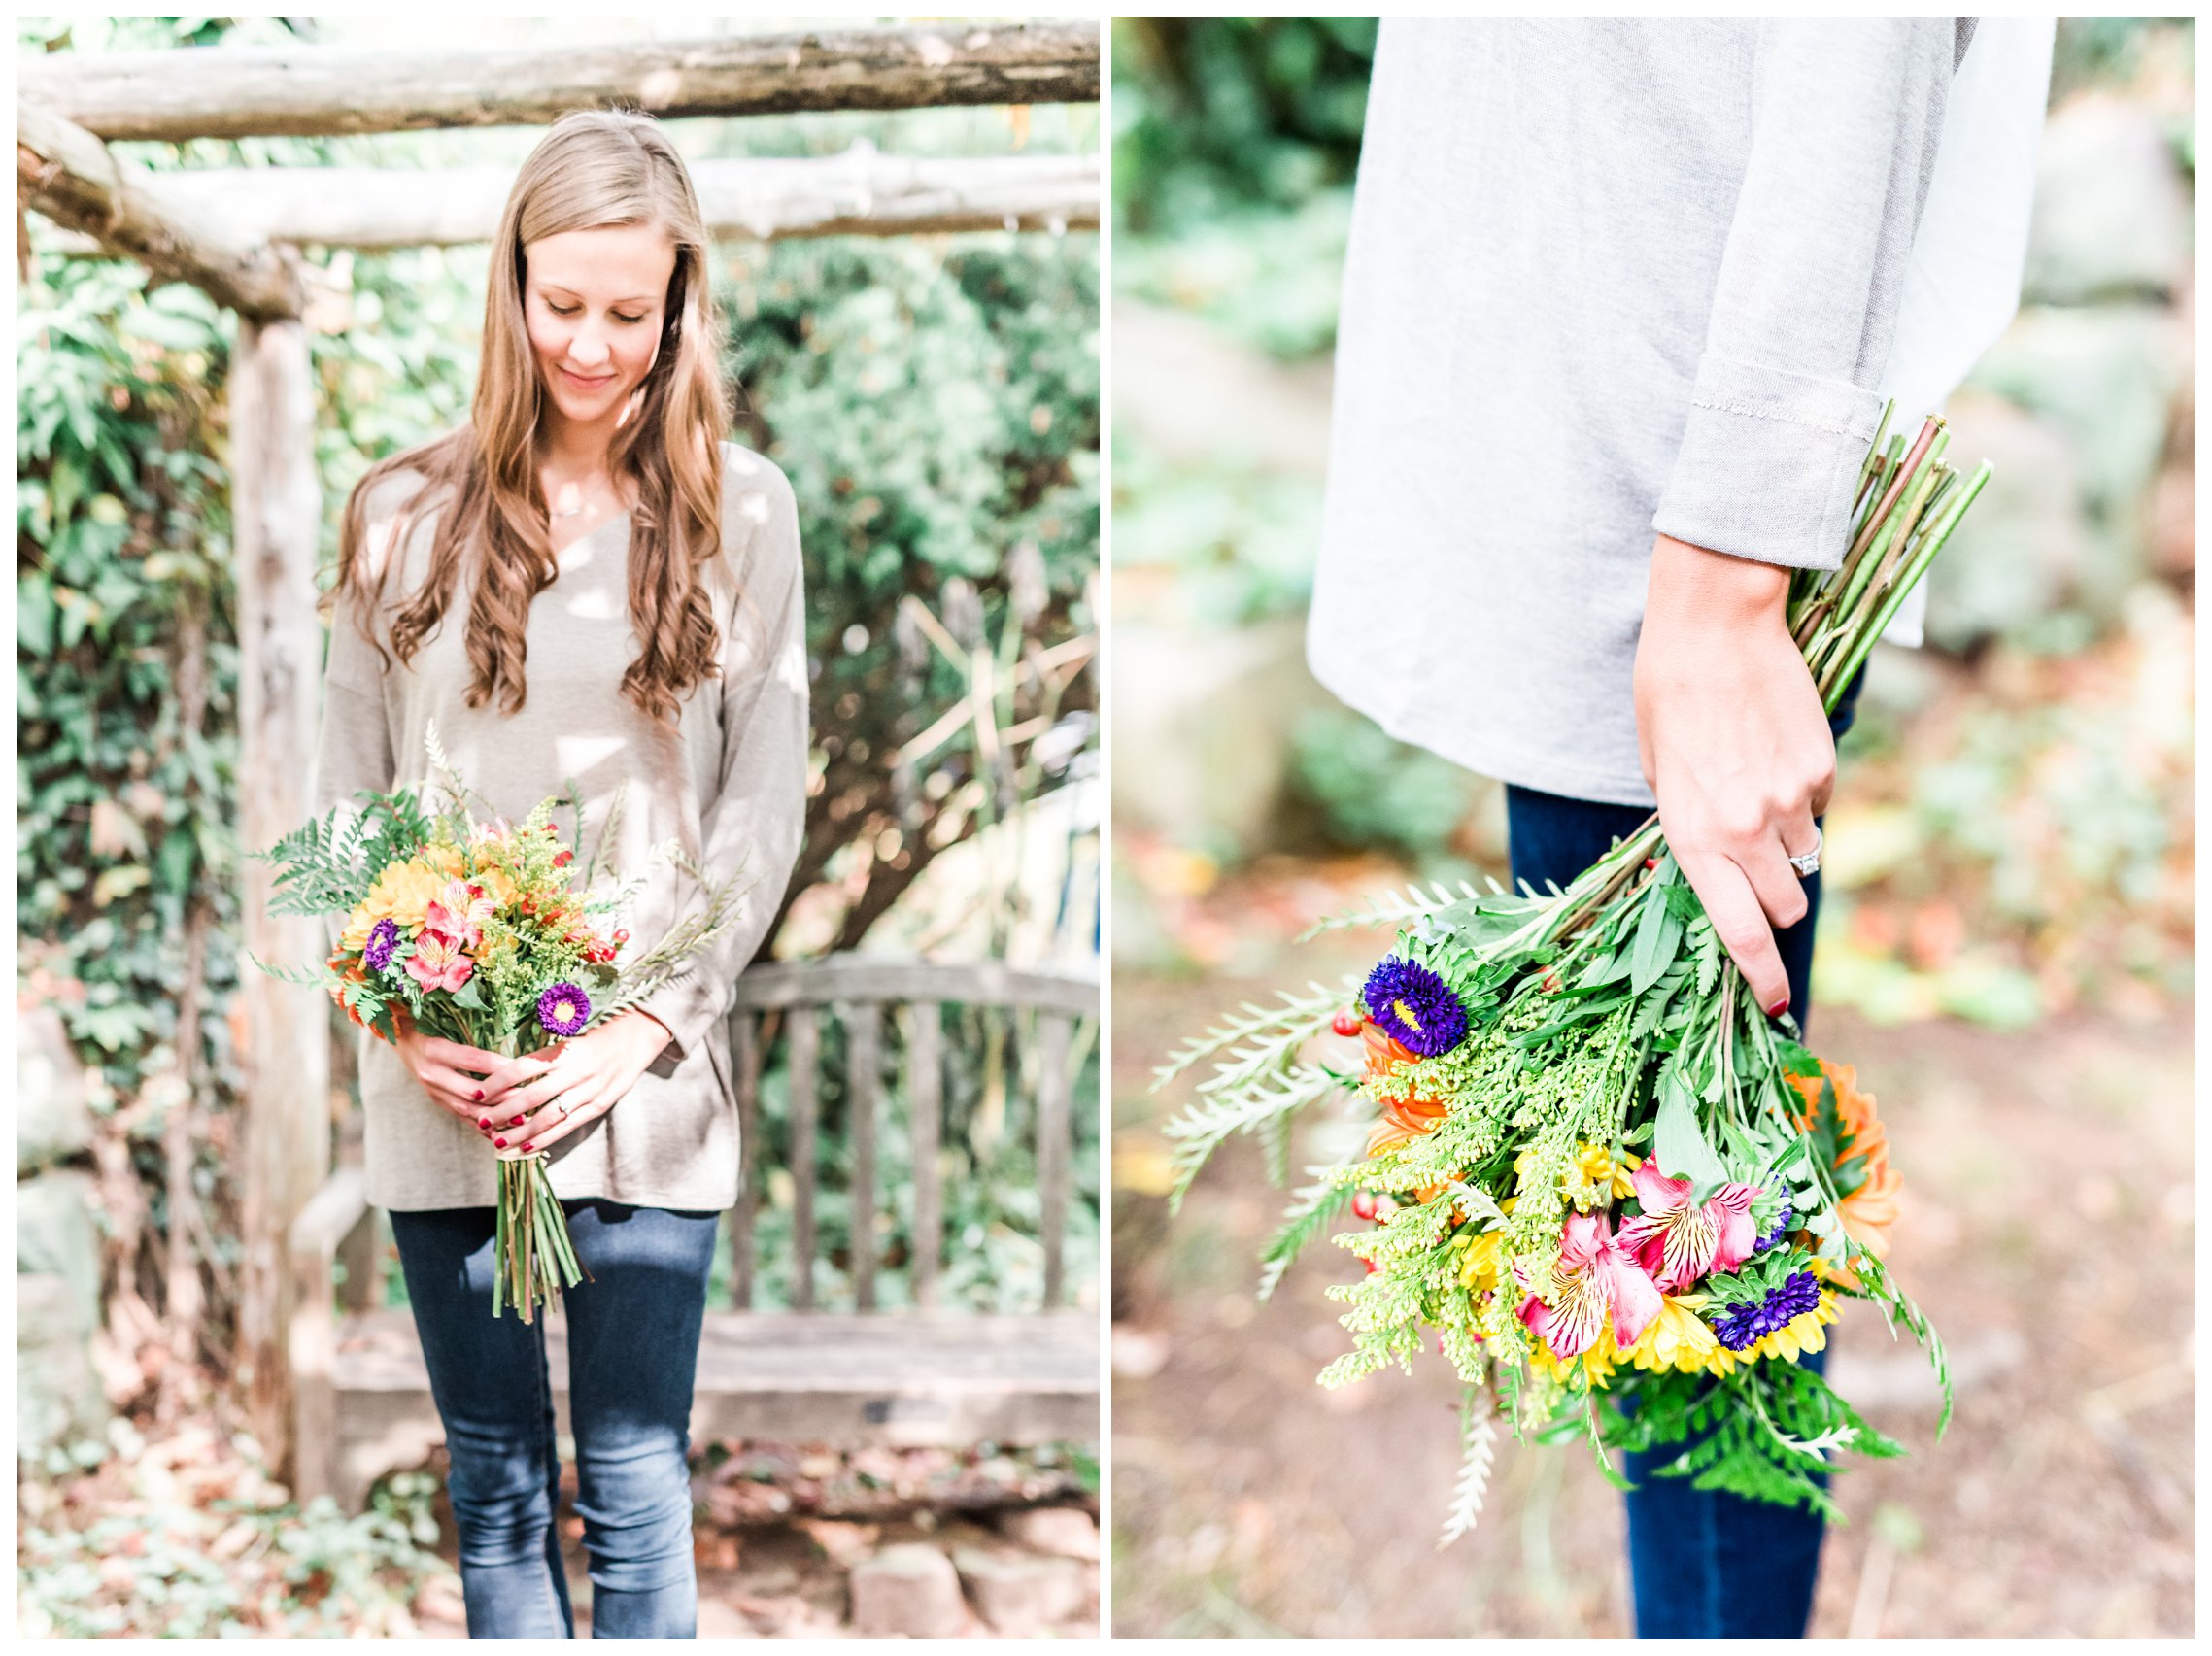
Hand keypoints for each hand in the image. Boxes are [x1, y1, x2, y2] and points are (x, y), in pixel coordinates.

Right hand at [391, 1016, 541, 1128]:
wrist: (401, 1039)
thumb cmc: (430, 1023)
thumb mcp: (445, 1021)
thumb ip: (472, 1027)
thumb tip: (511, 1034)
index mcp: (434, 1049)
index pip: (473, 1060)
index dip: (500, 1066)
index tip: (526, 1068)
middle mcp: (431, 1073)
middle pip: (470, 1091)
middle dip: (501, 1097)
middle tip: (527, 1098)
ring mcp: (432, 1091)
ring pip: (465, 1109)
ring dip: (495, 1116)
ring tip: (521, 1121)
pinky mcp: (437, 1101)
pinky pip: (461, 1117)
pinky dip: (482, 1126)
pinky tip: (502, 1132)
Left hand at [476, 1011, 674, 1158]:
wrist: (638, 1037)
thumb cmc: (596, 1035)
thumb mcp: (569, 1036)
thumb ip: (542, 1055)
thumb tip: (504, 1071)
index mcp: (564, 1050)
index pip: (522, 1068)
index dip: (496, 1082)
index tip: (476, 1094)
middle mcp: (575, 1071)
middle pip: (532, 1096)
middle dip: (503, 1112)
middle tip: (481, 1123)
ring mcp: (588, 1090)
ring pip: (548, 1117)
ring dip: (521, 1132)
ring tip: (499, 1143)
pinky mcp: (598, 1105)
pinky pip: (568, 1126)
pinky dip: (546, 1139)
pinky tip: (527, 1147)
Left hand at [1633, 533, 1833, 1017]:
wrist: (1715, 624)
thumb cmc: (1668, 694)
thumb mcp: (1657, 772)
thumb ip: (1690, 826)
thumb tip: (1718, 865)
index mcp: (1693, 836)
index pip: (1739, 932)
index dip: (1762, 976)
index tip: (1776, 1005)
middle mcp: (1745, 828)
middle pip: (1784, 905)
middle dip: (1774, 902)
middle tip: (1755, 873)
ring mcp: (1790, 798)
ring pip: (1805, 857)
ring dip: (1786, 847)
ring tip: (1756, 794)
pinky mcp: (1822, 766)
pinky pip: (1819, 806)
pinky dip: (1802, 797)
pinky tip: (1774, 753)